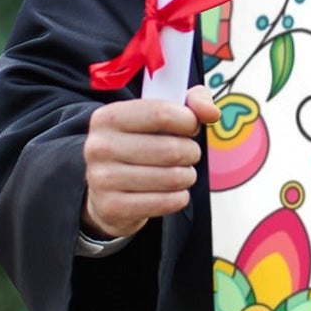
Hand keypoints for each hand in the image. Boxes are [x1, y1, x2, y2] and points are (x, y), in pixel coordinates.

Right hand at [81, 84, 220, 239]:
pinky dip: (179, 198)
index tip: (191, 127)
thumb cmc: (140, 145)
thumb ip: (191, 103)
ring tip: (181, 173)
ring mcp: (102, 179)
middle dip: (191, 152)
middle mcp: (99, 146)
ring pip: (172, 178)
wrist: (106, 189)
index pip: (162, 113)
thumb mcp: (160, 114)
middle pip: (171, 149)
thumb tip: (211, 112)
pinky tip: (173, 192)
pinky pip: (165, 202)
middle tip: (188, 154)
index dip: (189, 121)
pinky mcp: (112, 207)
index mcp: (108, 117)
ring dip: (187, 176)